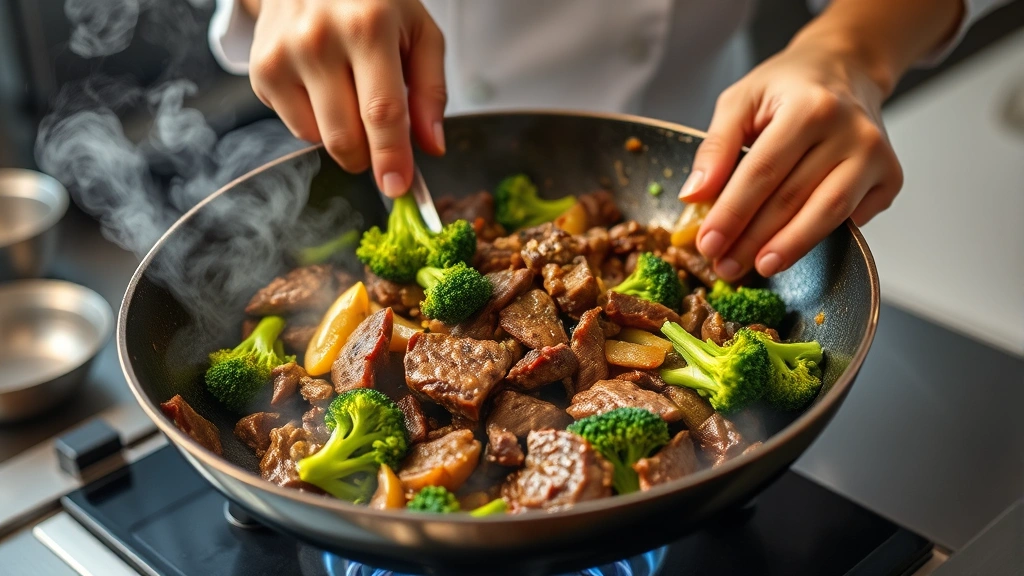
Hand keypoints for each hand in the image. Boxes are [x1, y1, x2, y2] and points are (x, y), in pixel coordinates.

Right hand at [246, 0, 446, 196]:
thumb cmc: (374, 3)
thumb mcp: (419, 31)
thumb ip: (431, 90)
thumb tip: (432, 147)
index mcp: (367, 26)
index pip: (381, 111)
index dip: (391, 157)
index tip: (398, 187)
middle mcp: (318, 41)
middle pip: (345, 136)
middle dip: (370, 158)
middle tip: (383, 147)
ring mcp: (282, 57)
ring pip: (319, 139)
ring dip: (345, 139)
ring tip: (353, 96)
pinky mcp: (260, 72)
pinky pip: (296, 128)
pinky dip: (318, 123)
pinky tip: (324, 86)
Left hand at [679, 38, 902, 280]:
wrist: (846, 67)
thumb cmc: (787, 86)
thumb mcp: (740, 100)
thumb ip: (716, 147)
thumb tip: (694, 196)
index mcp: (810, 107)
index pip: (762, 172)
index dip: (732, 213)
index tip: (707, 244)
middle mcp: (851, 131)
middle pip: (793, 198)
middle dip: (753, 240)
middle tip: (724, 266)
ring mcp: (877, 156)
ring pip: (828, 215)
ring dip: (788, 248)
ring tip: (756, 268)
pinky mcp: (891, 176)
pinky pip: (854, 218)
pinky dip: (823, 236)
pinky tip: (792, 247)